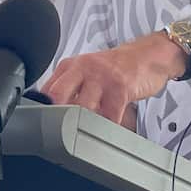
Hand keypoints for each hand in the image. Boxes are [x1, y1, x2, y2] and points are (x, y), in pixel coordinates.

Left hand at [44, 33, 183, 124]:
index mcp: (71, 66)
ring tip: (86, 134)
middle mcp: (83, 68)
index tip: (43, 125)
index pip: (47, 89)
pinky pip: (109, 116)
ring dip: (84, 124)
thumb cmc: (116, 67)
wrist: (147, 56)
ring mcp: (101, 77)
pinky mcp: (120, 88)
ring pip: (83, 108)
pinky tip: (107, 131)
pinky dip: (107, 129)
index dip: (42, 110)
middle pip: (58, 96)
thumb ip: (68, 88)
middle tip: (59, 132)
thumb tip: (49, 111)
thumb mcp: (86, 71)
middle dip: (56, 115)